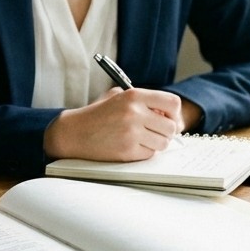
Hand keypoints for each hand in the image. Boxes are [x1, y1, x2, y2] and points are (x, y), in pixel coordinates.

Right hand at [43, 87, 182, 161]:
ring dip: (156, 143)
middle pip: (171, 127)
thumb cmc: (98, 114)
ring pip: (163, 143)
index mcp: (134, 95)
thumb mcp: (118, 96)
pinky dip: (144, 152)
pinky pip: (150, 154)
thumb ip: (143, 101)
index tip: (169, 119)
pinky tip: (130, 146)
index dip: (174, 113)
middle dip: (166, 132)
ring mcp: (131, 133)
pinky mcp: (127, 151)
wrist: (75, 132)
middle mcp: (134, 113)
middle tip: (155, 132)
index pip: (172, 103)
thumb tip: (169, 115)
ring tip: (142, 139)